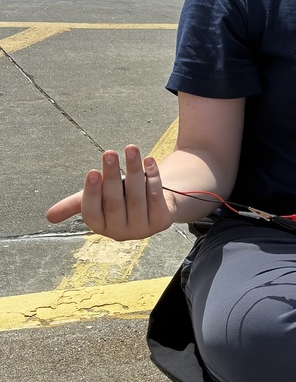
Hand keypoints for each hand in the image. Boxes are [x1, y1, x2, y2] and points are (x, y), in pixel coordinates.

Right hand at [46, 145, 174, 240]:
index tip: (93, 171)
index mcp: (99, 227)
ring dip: (134, 170)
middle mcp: (119, 233)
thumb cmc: (120, 198)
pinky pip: (156, 197)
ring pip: (136, 197)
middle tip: (109, 152)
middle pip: (114, 202)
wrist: (155, 204)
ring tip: (131, 148)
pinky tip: (149, 160)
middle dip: (112, 175)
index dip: (91, 192)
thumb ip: (75, 204)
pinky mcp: (162, 223)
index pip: (90, 212)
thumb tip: (48, 217)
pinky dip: (153, 176)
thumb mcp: (97, 199)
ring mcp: (142, 230)